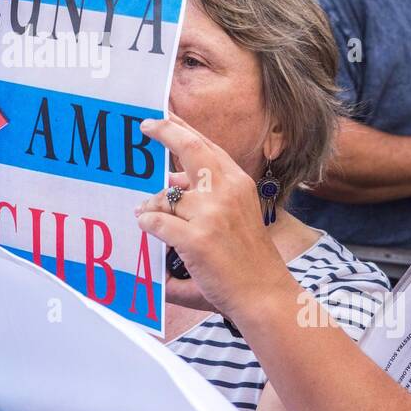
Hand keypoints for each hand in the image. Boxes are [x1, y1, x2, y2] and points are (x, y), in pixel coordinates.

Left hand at [135, 115, 290, 321]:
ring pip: (165, 196)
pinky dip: (147, 224)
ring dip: (150, 205)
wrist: (265, 293)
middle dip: (165, 132)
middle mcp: (227, 191)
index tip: (163, 117)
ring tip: (146, 215)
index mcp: (238, 182)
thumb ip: (208, 192)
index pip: (207, 146)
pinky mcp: (196, 239)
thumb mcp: (236, 213)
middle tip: (145, 125)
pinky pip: (156, 222)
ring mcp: (212, 214)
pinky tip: (146, 227)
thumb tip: (171, 179)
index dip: (182, 128)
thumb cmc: (248, 257)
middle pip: (190, 148)